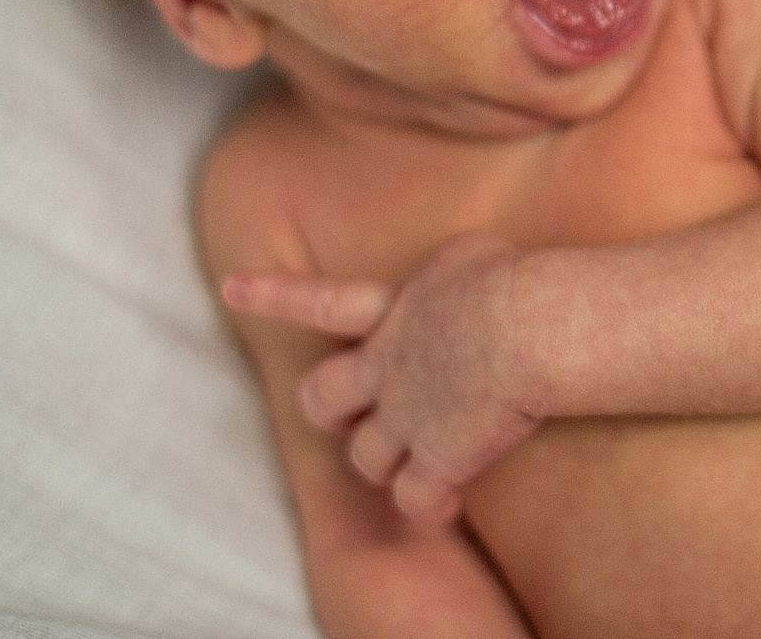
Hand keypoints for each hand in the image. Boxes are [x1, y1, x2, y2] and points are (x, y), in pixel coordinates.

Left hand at [222, 232, 540, 523]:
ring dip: (386, 464)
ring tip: (421, 463)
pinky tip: (450, 503)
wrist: (531, 324)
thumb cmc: (516, 278)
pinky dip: (428, 507)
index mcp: (394, 308)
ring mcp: (408, 416)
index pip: (323, 301)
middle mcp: (388, 365)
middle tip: (350, 416)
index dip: (274, 296)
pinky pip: (415, 501)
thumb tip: (464, 278)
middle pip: (322, 398)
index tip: (229, 288)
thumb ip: (450, 272)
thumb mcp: (472, 255)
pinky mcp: (440, 458)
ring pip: (365, 458)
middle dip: (330, 411)